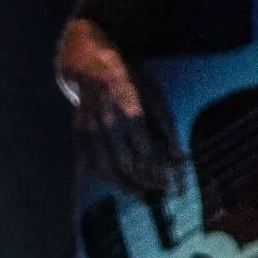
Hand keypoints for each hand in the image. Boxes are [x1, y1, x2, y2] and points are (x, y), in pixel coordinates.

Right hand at [63, 45, 180, 199]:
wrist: (88, 63)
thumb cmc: (127, 76)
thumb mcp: (153, 93)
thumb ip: (166, 125)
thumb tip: (178, 155)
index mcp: (128, 109)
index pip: (146, 151)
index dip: (161, 168)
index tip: (173, 178)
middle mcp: (106, 121)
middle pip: (128, 163)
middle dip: (147, 180)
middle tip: (163, 188)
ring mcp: (89, 129)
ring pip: (107, 169)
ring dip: (127, 186)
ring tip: (142, 195)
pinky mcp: (79, 134)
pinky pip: (91, 163)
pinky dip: (106, 177)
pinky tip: (120, 184)